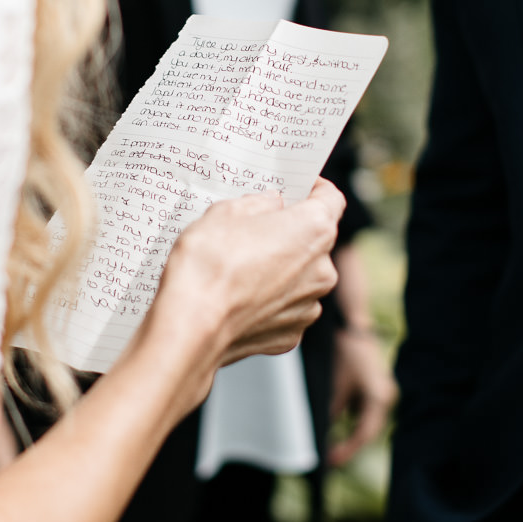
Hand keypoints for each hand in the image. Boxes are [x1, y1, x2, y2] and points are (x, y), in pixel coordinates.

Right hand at [152, 179, 342, 379]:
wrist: (191, 325)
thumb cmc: (208, 264)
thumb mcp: (225, 212)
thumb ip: (256, 203)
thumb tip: (269, 204)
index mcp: (313, 230)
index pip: (331, 199)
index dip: (315, 188)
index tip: (299, 187)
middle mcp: (322, 269)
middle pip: (315, 241)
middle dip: (289, 233)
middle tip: (255, 229)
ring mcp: (309, 305)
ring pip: (301, 277)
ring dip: (280, 270)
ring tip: (241, 268)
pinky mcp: (291, 334)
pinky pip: (285, 308)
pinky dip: (269, 302)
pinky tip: (240, 298)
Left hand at [328, 322, 396, 466]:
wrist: (350, 323)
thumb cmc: (342, 352)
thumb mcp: (332, 385)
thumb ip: (331, 412)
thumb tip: (323, 436)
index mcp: (379, 397)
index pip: (364, 433)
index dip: (348, 450)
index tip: (330, 461)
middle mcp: (385, 397)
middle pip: (367, 430)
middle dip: (349, 445)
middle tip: (329, 461)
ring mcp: (381, 392)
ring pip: (365, 421)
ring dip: (350, 434)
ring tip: (329, 450)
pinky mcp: (373, 387)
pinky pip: (361, 410)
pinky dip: (349, 419)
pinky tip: (332, 428)